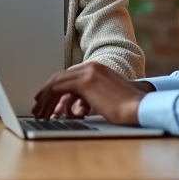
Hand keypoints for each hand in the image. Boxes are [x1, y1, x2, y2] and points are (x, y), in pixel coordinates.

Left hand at [31, 62, 154, 124]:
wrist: (140, 108)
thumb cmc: (128, 109)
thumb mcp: (106, 99)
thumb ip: (90, 98)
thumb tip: (73, 108)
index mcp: (97, 69)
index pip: (69, 77)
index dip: (55, 90)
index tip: (47, 101)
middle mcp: (91, 66)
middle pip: (60, 78)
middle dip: (46, 94)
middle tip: (37, 106)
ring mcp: (88, 72)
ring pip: (57, 83)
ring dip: (45, 99)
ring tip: (39, 113)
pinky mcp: (85, 81)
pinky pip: (59, 88)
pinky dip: (49, 100)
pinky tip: (45, 111)